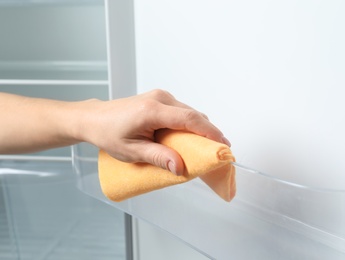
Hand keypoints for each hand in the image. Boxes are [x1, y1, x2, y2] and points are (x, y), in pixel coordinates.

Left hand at [80, 89, 229, 174]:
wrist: (94, 119)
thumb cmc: (108, 133)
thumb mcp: (132, 151)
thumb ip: (158, 157)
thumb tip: (180, 167)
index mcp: (152, 110)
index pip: (190, 119)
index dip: (210, 132)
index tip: (223, 144)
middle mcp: (160, 98)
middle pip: (193, 115)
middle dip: (208, 132)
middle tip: (217, 151)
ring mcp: (160, 96)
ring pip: (189, 112)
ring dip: (199, 128)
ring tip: (205, 147)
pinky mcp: (160, 99)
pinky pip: (181, 111)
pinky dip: (189, 124)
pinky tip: (190, 138)